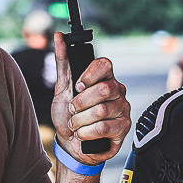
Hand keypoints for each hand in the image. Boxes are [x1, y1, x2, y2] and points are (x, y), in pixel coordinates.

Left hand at [51, 32, 129, 167]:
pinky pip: (105, 127)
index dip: (89, 75)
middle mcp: (117, 90)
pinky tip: (84, 134)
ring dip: (81, 121)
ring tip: (76, 125)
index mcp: (104, 77)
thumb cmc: (68, 116)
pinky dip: (87, 133)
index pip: (105, 64)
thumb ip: (62, 62)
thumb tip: (59, 37)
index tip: (77, 86)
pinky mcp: (124, 127)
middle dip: (81, 103)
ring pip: (102, 110)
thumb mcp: (62, 88)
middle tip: (73, 110)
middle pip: (104, 89)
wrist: (71, 144)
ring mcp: (123, 109)